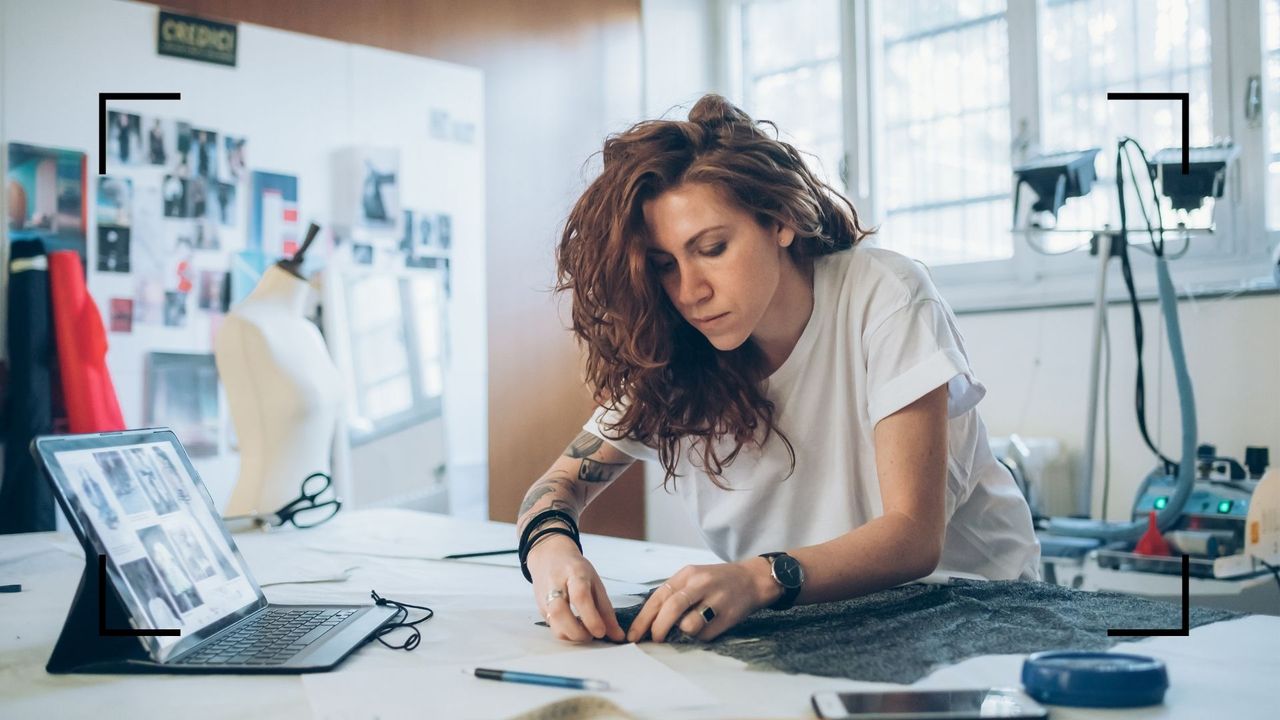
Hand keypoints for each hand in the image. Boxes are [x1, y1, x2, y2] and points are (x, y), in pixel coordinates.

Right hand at [527, 534, 625, 642]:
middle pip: (560, 612)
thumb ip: (606, 610)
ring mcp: (545, 596)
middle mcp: (555, 584)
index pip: (580, 596)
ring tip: (585, 633)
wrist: (549, 557)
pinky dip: (565, 633)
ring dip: (571, 635)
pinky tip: (575, 630)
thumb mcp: (595, 583)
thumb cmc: (575, 569)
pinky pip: (552, 626)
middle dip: (578, 631)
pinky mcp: (540, 608)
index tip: (601, 632)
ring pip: (552, 622)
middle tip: (593, 635)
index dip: (591, 617)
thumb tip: (617, 635)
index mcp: (574, 573)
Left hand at [625, 559, 780, 642]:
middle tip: (654, 640)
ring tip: (687, 629)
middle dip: (658, 629)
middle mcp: (700, 584)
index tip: (634, 635)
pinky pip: (705, 635)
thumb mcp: (693, 578)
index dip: (643, 619)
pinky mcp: (728, 616)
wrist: (753, 579)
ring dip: (682, 633)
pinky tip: (706, 628)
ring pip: (689, 625)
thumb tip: (650, 623)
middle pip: (671, 608)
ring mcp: (716, 599)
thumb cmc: (717, 582)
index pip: (658, 597)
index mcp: (687, 574)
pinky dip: (700, 637)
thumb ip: (674, 595)